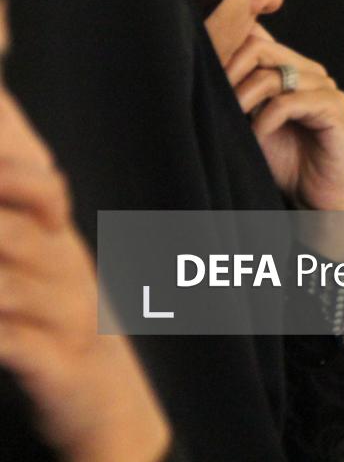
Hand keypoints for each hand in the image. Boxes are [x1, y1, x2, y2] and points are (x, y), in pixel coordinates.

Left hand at [0, 86, 170, 461]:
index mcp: (63, 247)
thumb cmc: (61, 327)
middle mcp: (71, 277)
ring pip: (11, 287)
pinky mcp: (58, 370)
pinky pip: (17, 347)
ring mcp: (68, 323)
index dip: (14, 174)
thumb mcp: (46, 268)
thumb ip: (25, 218)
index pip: (46, 192)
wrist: (110, 407)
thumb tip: (18, 158)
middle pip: (19, 233)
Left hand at [222, 25, 343, 228]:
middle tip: (215, 102)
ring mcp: (325, 86)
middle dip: (228, 74)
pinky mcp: (336, 107)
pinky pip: (289, 103)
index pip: (256, 34)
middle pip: (259, 47)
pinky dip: (265, 121)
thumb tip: (199, 65)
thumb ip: (237, 92)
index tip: (205, 76)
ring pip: (272, 76)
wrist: (316, 196)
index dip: (226, 47)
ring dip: (243, 101)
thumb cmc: (282, 160)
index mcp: (289, 67)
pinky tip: (257, 137)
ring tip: (235, 124)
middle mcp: (309, 70)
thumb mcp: (249, 120)